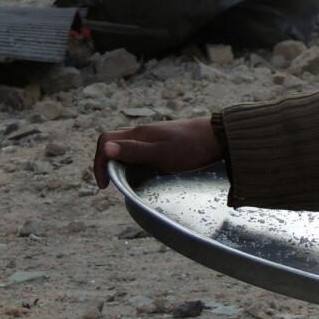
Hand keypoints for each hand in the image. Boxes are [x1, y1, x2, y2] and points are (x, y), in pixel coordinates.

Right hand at [93, 117, 222, 188]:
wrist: (220, 136)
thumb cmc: (192, 147)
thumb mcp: (162, 153)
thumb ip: (134, 152)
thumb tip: (105, 150)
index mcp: (139, 134)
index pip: (105, 141)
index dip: (98, 162)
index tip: (105, 185)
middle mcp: (142, 133)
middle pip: (113, 144)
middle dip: (107, 164)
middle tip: (114, 185)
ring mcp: (153, 137)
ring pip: (126, 148)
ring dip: (121, 164)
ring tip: (128, 182)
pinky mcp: (163, 142)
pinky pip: (140, 151)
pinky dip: (135, 163)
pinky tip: (144, 174)